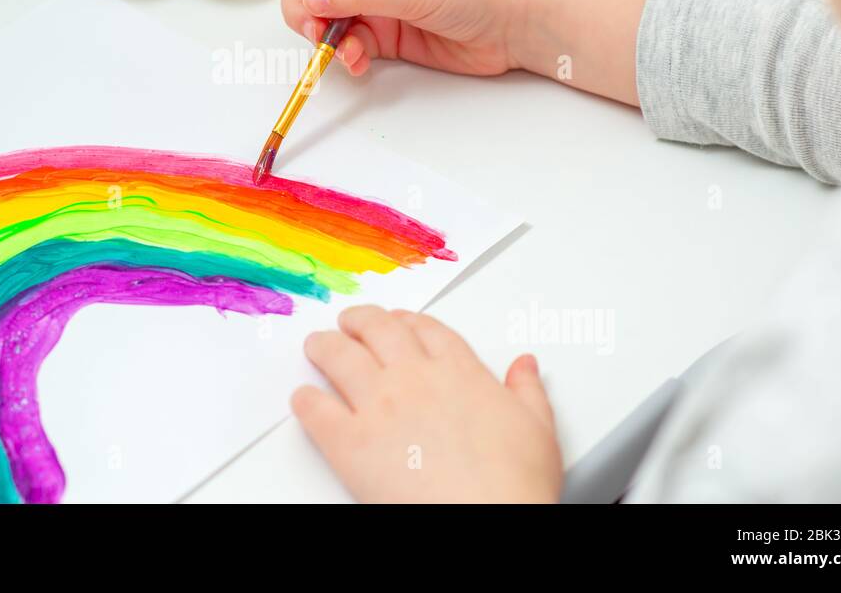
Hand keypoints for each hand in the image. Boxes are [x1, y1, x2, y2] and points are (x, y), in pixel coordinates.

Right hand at [281, 0, 537, 76]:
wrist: (514, 26)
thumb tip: (312, 1)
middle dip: (305, 8)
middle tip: (317, 30)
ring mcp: (372, 1)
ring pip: (321, 17)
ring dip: (323, 36)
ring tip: (342, 52)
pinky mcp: (382, 35)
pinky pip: (345, 44)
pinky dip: (343, 55)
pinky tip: (358, 62)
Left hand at [291, 305, 562, 502]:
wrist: (486, 518)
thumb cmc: (513, 483)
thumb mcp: (538, 429)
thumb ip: (528, 390)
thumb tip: (525, 366)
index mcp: (459, 371)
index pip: (425, 329)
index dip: (407, 320)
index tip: (399, 320)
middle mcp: (414, 378)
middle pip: (377, 330)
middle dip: (360, 321)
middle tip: (350, 323)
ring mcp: (378, 406)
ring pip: (339, 357)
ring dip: (325, 347)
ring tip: (317, 346)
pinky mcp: (349, 442)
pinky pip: (316, 410)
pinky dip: (305, 401)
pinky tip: (303, 399)